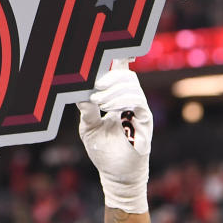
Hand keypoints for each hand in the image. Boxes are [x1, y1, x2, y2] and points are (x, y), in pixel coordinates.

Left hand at [76, 61, 152, 213]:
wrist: (116, 175)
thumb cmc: (102, 149)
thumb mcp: (89, 127)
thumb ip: (87, 109)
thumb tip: (78, 91)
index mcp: (117, 98)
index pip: (121, 72)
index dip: (120, 57)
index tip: (110, 46)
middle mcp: (131, 100)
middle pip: (126, 75)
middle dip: (108, 77)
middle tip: (93, 88)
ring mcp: (139, 109)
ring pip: (131, 85)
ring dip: (112, 90)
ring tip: (98, 101)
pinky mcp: (145, 121)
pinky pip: (137, 102)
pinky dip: (121, 100)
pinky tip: (109, 107)